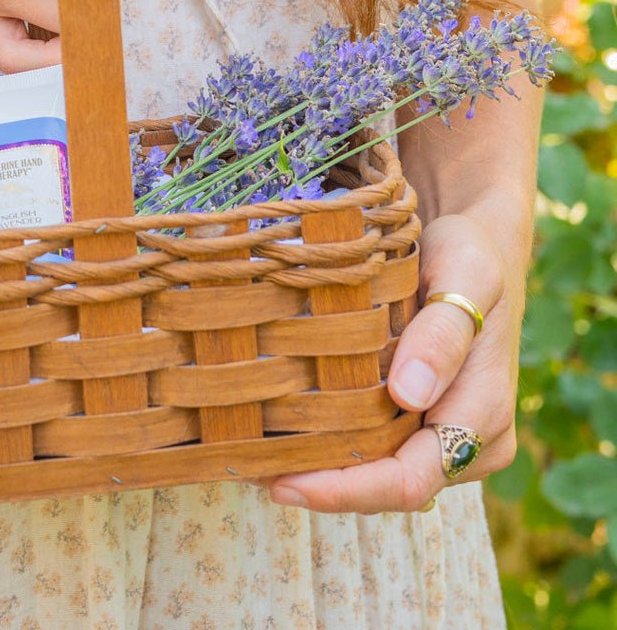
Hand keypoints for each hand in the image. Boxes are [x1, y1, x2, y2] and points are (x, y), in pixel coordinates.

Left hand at [263, 212, 522, 512]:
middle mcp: (469, 441)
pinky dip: (333, 446)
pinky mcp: (419, 418)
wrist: (475, 244)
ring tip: (254, 459)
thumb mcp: (467, 276)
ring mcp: (443, 432)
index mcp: (485, 416)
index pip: (410, 480)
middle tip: (249, 472)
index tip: (284, 482)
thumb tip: (408, 395)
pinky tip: (282, 434)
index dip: (347, 491)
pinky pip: (377, 445)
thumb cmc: (470, 256)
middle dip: (324, 488)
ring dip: (323, 472)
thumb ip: (443, 334)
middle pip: (388, 490)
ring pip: (378, 473)